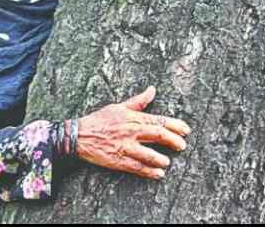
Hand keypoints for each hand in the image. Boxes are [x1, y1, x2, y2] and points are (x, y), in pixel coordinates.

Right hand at [76, 87, 190, 180]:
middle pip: (158, 135)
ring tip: (167, 162)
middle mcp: (130, 131)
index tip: (185, 130)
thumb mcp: (118, 107)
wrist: (78, 135)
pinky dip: (149, 171)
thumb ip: (138, 101)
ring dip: (161, 159)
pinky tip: (158, 174)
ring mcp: (124, 146)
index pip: (158, 120)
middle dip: (173, 141)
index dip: (175, 125)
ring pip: (149, 154)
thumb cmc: (99, 120)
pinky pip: (137, 167)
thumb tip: (152, 90)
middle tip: (182, 146)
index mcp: (132, 118)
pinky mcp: (118, 160)